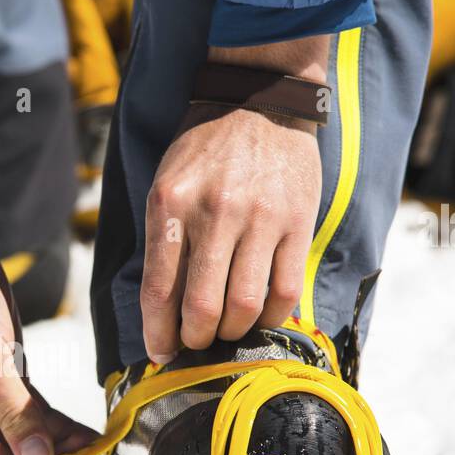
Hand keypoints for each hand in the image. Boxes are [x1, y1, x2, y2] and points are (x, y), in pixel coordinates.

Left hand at [141, 37, 327, 362]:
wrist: (259, 100)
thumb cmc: (204, 151)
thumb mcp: (167, 185)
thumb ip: (164, 242)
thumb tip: (165, 311)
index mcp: (171, 205)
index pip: (159, 290)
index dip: (159, 334)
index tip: (161, 354)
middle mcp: (213, 213)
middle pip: (203, 308)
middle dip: (197, 340)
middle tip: (198, 342)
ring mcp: (258, 218)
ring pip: (245, 305)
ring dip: (233, 332)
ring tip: (228, 330)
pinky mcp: (295, 221)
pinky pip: (285, 290)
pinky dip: (272, 316)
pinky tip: (262, 314)